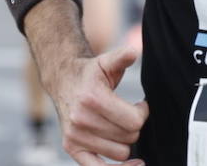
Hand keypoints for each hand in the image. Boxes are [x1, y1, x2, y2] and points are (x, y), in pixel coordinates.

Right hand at [43, 44, 148, 164]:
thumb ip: (122, 57)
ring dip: (125, 142)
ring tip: (119, 126)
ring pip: (120, 153)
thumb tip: (134, 52)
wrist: (63, 81)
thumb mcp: (106, 62)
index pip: (134, 121)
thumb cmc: (91, 73)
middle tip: (128, 114)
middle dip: (134, 126)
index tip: (140, 105)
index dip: (142, 112)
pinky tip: (134, 163)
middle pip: (129, 137)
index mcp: (92, 99)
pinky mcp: (71, 148)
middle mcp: (81, 120)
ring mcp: (75, 136)